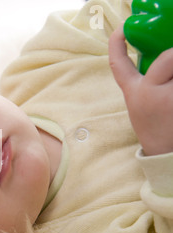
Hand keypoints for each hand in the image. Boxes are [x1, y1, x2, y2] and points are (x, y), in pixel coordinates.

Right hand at [109, 23, 172, 155]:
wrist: (166, 152)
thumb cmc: (156, 124)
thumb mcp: (140, 103)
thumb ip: (147, 79)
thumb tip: (162, 53)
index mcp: (134, 92)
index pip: (118, 64)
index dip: (116, 44)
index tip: (121, 29)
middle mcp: (148, 94)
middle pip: (169, 57)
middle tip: (171, 74)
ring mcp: (168, 99)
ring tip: (171, 91)